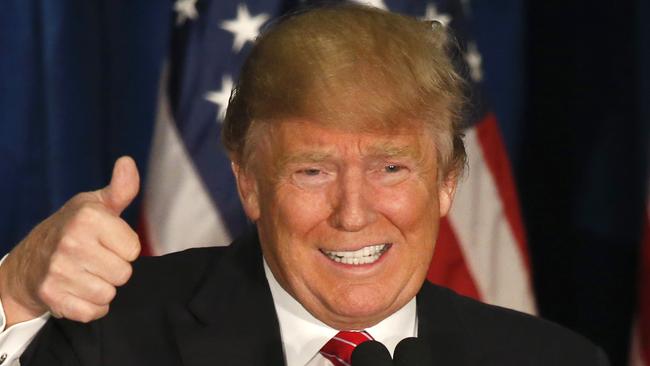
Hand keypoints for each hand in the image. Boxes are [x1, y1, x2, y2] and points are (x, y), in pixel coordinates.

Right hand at [0, 156, 140, 325]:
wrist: (29, 261)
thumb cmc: (72, 229)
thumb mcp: (95, 205)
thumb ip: (120, 189)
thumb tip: (127, 162)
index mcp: (88, 218)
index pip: (134, 249)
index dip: (124, 248)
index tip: (107, 241)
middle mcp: (71, 243)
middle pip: (124, 274)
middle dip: (115, 269)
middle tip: (96, 259)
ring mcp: (58, 271)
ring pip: (109, 294)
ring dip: (103, 288)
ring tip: (86, 273)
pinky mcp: (52, 296)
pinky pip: (93, 312)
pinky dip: (91, 306)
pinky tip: (79, 290)